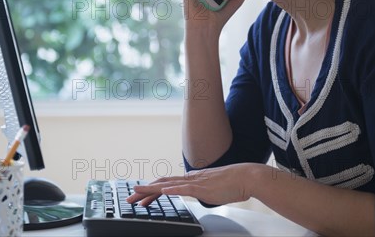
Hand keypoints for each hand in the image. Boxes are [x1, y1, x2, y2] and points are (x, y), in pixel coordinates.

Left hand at [126, 163, 256, 206]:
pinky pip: (183, 189)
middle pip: (161, 184)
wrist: (245, 177)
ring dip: (149, 190)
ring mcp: (194, 182)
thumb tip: (199, 191)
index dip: (151, 190)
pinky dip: (171, 190)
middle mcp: (189, 179)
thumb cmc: (232, 183)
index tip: (139, 196)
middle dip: (143, 191)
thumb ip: (203, 189)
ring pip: (167, 186)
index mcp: (191, 180)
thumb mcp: (212, 188)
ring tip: (135, 194)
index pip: (166, 185)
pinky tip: (161, 192)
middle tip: (129, 198)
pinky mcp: (202, 188)